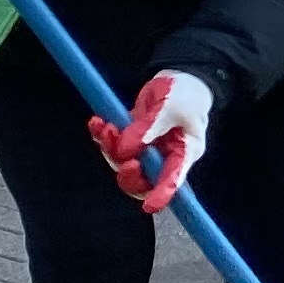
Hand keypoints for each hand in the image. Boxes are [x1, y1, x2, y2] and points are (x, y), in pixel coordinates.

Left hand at [94, 70, 214, 213]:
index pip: (173, 179)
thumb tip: (126, 151)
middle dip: (124, 168)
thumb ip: (149, 129)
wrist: (180, 76)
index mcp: (185, 152)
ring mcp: (148, 149)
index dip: (162, 194)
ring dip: (109, 146)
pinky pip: (113, 145)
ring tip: (105, 125)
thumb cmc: (185, 92)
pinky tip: (97, 122)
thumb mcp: (171, 107)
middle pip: (142, 179)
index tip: (150, 207)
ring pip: (122, 162)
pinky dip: (102, 136)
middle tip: (116, 147)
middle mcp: (165, 157)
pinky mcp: (133, 138)